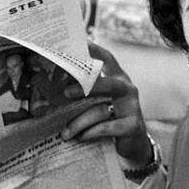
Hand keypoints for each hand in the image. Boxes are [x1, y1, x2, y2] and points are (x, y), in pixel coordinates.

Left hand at [60, 42, 150, 164]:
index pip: (107, 58)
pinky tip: (79, 137)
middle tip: (66, 93)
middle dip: (86, 87)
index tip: (78, 43)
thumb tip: (54, 89)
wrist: (134, 145)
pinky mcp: (133, 125)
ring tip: (65, 132)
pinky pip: (107, 128)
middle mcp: (127, 89)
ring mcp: (132, 107)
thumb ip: (86, 93)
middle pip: (108, 84)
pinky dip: (90, 133)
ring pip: (101, 111)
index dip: (94, 50)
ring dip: (79, 122)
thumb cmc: (111, 120)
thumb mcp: (100, 103)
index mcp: (118, 78)